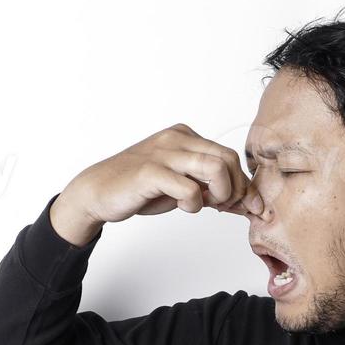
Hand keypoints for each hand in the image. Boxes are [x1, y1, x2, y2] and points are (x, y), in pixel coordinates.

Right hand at [50, 123, 263, 244]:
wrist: (98, 192)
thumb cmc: (140, 189)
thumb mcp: (182, 186)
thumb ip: (212, 190)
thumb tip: (247, 204)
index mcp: (186, 136)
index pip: (229, 155)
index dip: (243, 184)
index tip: (245, 206)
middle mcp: (177, 139)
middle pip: (228, 159)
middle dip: (236, 189)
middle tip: (224, 208)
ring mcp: (163, 153)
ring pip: (215, 168)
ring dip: (220, 194)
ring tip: (206, 205)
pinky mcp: (150, 172)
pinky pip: (189, 188)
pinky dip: (194, 204)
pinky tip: (184, 207)